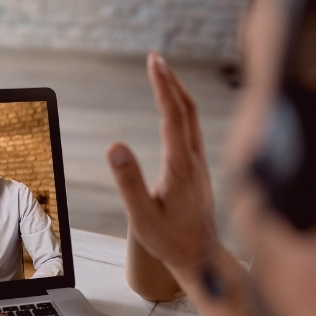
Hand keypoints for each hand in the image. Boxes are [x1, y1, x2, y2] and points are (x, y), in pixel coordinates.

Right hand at [107, 52, 218, 271]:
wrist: (202, 257)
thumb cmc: (170, 240)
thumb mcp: (142, 216)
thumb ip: (128, 181)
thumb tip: (114, 146)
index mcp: (180, 166)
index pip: (173, 115)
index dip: (162, 86)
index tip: (153, 61)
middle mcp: (195, 159)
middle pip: (188, 108)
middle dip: (171, 81)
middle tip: (155, 59)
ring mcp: (200, 163)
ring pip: (193, 118)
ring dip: (178, 92)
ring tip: (163, 75)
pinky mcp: (200, 169)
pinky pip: (193, 129)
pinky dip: (182, 109)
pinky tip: (174, 109)